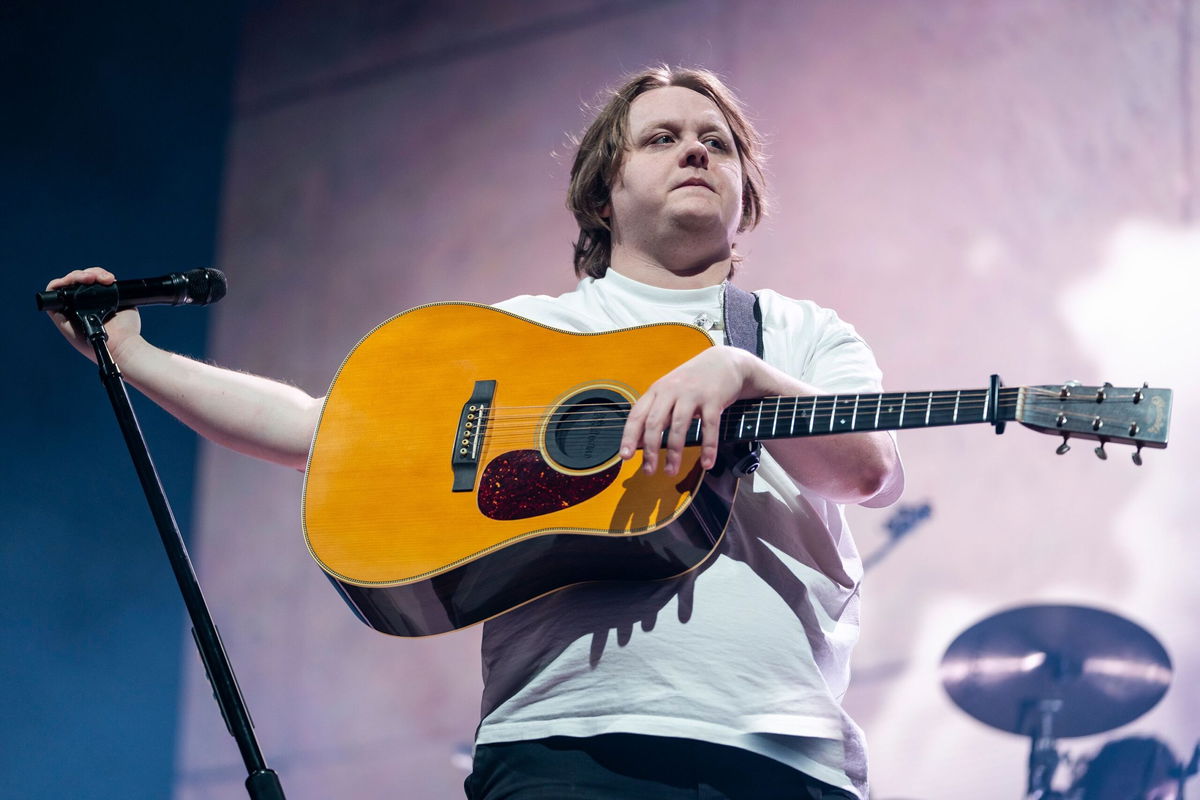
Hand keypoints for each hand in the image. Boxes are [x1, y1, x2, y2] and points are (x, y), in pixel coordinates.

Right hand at [44, 267, 144, 362]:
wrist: (123, 344)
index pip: (88, 282)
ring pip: (65, 284)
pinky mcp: (59, 316)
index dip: (95, 274)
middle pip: (77, 281)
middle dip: (90, 273)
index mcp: (93, 304)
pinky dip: (59, 283)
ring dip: (78, 275)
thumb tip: (109, 281)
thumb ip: (114, 293)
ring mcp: (68, 311)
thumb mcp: (124, 305)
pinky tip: (78, 281)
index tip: (109, 279)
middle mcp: (79, 307)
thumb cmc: (127, 329)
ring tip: (92, 278)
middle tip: (104, 279)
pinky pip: (51, 293)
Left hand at [619, 346, 752, 475]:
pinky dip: (708, 447)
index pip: (637, 415)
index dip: (629, 436)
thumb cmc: (693, 381)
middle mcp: (671, 391)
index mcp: (657, 390)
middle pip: (654, 423)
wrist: (724, 362)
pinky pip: (709, 427)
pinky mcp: (713, 399)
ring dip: (674, 453)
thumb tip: (640, 441)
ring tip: (671, 471)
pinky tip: (707, 463)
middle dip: (650, 450)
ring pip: (679, 427)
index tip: (624, 456)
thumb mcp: (670, 390)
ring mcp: (692, 394)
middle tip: (649, 471)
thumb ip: (656, 411)